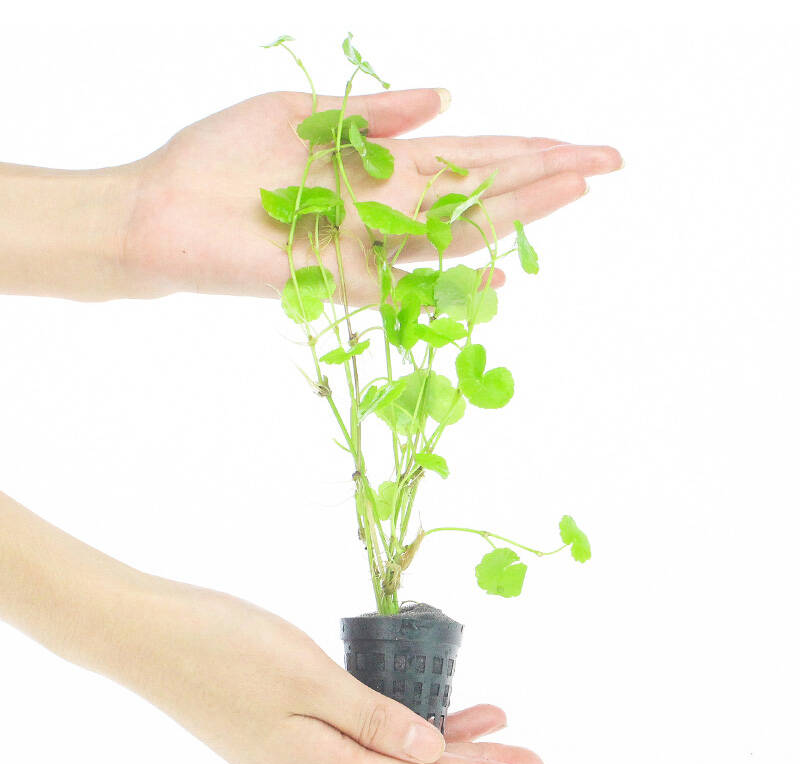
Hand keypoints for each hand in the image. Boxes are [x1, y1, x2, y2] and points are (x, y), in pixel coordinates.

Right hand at [116, 576, 542, 763]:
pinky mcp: (281, 728)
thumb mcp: (307, 678)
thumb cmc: (223, 645)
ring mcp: (290, 753)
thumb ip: (371, 721)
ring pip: (385, 756)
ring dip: (439, 742)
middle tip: (531, 759)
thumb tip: (429, 756)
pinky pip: (358, 736)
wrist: (146, 632)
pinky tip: (419, 709)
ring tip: (492, 725)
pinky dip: (397, 724)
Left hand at [121, 88, 621, 301]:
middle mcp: (386, 209)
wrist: (157, 210)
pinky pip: (407, 286)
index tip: (580, 142)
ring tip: (577, 187)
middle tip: (611, 160)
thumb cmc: (220, 159)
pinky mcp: (338, 281)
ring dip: (518, 211)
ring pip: (457, 230)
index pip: (470, 156)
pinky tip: (504, 277)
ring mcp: (368, 247)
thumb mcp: (301, 111)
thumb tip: (452, 95)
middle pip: (480, 190)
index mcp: (380, 167)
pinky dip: (454, 284)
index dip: (526, 147)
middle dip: (545, 173)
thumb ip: (376, 109)